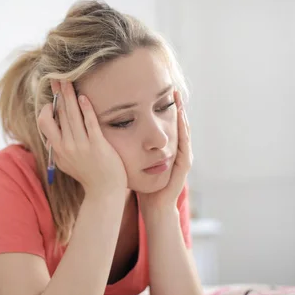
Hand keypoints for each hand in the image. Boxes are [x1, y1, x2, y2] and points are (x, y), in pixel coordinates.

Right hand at [37, 80, 126, 194]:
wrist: (104, 191)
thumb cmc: (88, 176)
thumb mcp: (66, 164)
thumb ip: (57, 149)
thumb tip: (50, 137)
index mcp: (57, 149)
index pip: (45, 123)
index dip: (47, 109)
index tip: (54, 99)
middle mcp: (66, 146)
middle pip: (58, 114)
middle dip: (57, 93)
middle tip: (57, 76)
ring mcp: (82, 146)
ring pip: (71, 115)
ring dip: (69, 95)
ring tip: (68, 80)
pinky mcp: (97, 145)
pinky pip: (89, 123)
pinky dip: (86, 109)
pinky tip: (84, 97)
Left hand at [139, 91, 191, 210]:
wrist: (153, 206)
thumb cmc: (143, 182)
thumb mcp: (134, 158)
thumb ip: (128, 144)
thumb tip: (109, 128)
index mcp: (165, 148)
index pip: (166, 123)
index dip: (164, 108)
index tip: (161, 91)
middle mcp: (177, 150)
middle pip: (178, 124)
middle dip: (177, 107)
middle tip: (175, 89)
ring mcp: (182, 158)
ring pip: (184, 132)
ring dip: (183, 116)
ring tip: (180, 100)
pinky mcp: (183, 167)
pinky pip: (185, 146)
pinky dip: (184, 133)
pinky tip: (182, 122)